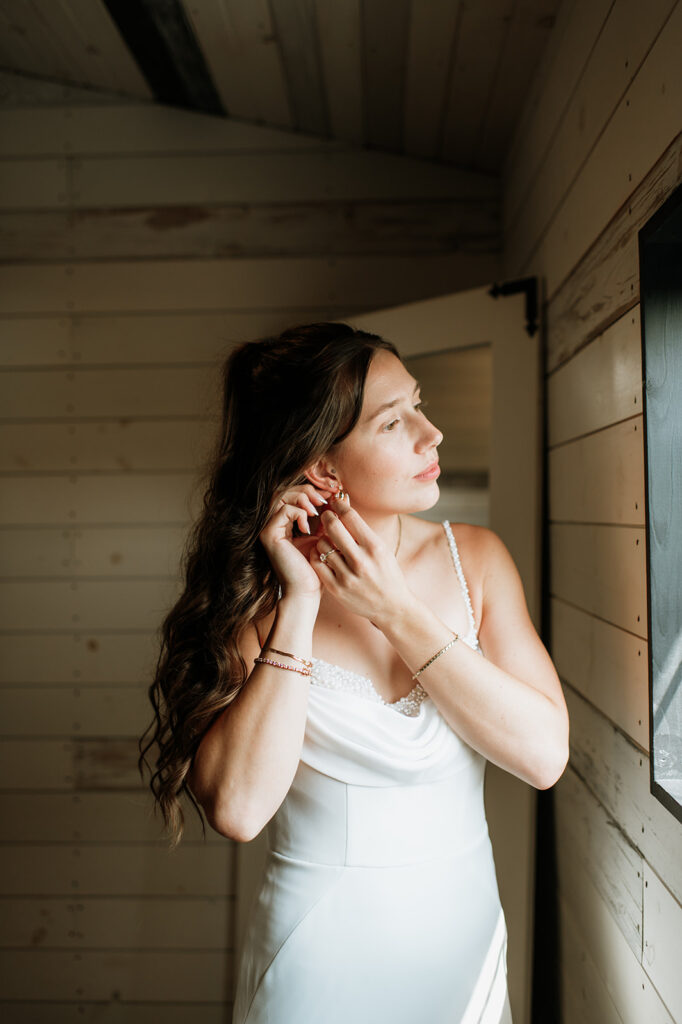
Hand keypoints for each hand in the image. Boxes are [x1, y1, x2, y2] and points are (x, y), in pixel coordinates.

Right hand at [259, 484, 332, 599]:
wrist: (306, 591)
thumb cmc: (317, 568)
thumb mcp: (324, 537)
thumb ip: (327, 518)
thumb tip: (340, 495)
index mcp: (287, 523)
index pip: (295, 495)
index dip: (313, 490)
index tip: (332, 492)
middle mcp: (275, 523)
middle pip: (287, 491)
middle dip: (308, 491)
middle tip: (325, 498)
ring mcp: (270, 528)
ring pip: (283, 496)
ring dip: (303, 498)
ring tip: (318, 510)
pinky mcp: (269, 534)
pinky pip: (283, 510)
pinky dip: (298, 512)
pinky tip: (308, 525)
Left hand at [310, 499, 413, 625]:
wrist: (392, 607)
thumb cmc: (388, 574)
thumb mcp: (382, 550)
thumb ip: (363, 533)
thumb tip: (344, 509)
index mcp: (375, 548)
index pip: (350, 516)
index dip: (340, 505)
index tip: (336, 502)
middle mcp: (361, 561)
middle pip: (333, 527)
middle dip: (327, 517)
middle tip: (326, 516)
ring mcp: (347, 576)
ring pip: (322, 545)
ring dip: (323, 539)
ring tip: (328, 540)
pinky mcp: (336, 589)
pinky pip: (317, 563)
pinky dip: (316, 555)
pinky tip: (322, 554)